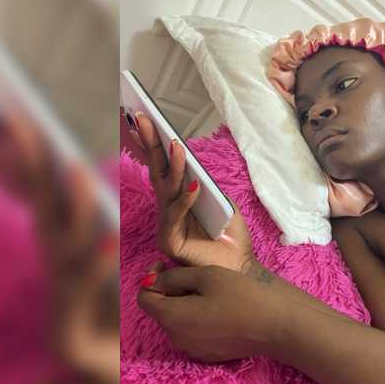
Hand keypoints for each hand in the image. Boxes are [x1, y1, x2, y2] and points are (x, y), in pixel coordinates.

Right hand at [134, 112, 252, 270]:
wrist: (240, 266)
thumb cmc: (231, 236)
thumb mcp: (223, 203)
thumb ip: (207, 185)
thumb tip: (194, 166)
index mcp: (179, 198)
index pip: (164, 167)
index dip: (155, 143)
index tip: (147, 118)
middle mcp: (168, 209)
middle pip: (157, 172)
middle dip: (151, 143)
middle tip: (144, 117)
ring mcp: (166, 225)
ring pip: (166, 190)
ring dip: (173, 166)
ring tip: (176, 145)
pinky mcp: (169, 242)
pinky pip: (175, 216)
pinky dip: (185, 200)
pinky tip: (194, 185)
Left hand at [136, 259, 349, 361]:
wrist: (275, 324)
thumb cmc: (242, 294)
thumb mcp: (206, 276)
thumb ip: (173, 277)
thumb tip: (153, 281)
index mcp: (172, 317)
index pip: (144, 297)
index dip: (151, 278)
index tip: (166, 264)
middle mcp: (177, 338)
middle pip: (161, 310)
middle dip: (170, 290)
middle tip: (193, 274)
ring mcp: (194, 349)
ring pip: (178, 321)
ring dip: (184, 304)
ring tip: (209, 289)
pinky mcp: (209, 354)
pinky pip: (193, 332)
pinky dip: (197, 318)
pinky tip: (220, 307)